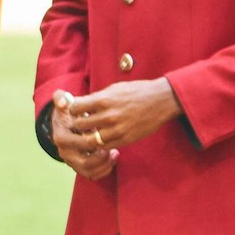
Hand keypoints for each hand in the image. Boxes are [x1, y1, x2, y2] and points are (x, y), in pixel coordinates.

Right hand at [50, 90, 118, 179]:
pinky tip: (114, 158)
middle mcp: (65, 152)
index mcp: (61, 137)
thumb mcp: (65, 103)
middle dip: (100, 158)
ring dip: (104, 165)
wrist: (69, 124)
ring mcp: (73, 161)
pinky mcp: (81, 167)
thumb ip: (61, 98)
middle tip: (114, 149)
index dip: (91, 142)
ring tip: (116, 153)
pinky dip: (105, 170)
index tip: (103, 136)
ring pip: (89, 171)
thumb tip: (62, 102)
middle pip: (83, 163)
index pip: (76, 144)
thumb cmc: (71, 112)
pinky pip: (93, 175)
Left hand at [64, 78, 180, 150]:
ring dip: (89, 136)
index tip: (78, 110)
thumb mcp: (114, 89)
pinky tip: (103, 137)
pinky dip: (101, 143)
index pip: (75, 108)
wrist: (161, 100)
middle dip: (78, 123)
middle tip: (82, 122)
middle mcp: (108, 115)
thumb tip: (80, 103)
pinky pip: (105, 146)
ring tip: (92, 131)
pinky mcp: (126, 139)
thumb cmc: (138, 92)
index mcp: (104, 100)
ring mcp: (117, 129)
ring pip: (90, 139)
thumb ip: (97, 97)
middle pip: (80, 125)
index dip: (74, 109)